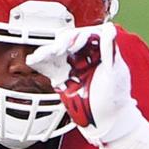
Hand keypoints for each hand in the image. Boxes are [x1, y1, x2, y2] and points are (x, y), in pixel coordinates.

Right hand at [27, 22, 139, 145]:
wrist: (106, 120)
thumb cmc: (115, 98)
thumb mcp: (114, 72)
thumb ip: (109, 49)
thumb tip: (109, 28)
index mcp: (100, 51)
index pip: (87, 35)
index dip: (80, 37)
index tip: (76, 45)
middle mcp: (85, 55)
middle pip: (68, 40)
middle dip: (62, 43)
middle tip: (59, 50)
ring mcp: (72, 65)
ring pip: (56, 51)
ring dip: (47, 51)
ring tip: (42, 55)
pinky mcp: (62, 76)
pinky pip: (48, 65)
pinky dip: (40, 62)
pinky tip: (33, 61)